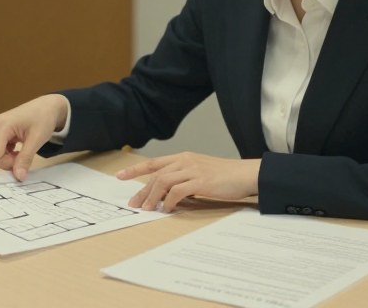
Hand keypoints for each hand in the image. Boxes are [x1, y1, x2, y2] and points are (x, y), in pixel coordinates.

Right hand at [0, 94, 67, 181]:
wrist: (46, 107)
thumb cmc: (43, 118)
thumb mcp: (37, 139)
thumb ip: (26, 158)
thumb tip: (18, 176)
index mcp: (4, 125)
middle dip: (11, 161)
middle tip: (26, 155)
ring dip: (11, 157)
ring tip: (24, 147)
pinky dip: (9, 154)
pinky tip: (18, 147)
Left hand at [116, 152, 260, 211]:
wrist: (246, 174)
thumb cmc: (225, 176)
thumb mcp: (200, 173)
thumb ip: (184, 180)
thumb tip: (168, 195)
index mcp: (183, 157)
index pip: (154, 163)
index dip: (135, 169)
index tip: (120, 176)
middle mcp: (185, 161)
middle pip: (155, 174)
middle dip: (142, 190)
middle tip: (133, 204)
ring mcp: (192, 169)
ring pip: (163, 181)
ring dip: (152, 197)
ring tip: (147, 209)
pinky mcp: (201, 181)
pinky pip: (178, 191)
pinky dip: (169, 201)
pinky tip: (167, 209)